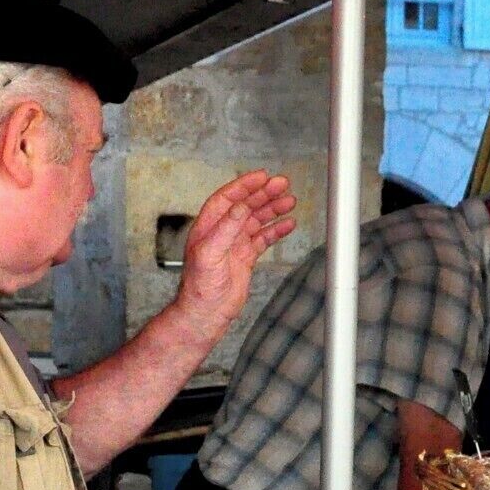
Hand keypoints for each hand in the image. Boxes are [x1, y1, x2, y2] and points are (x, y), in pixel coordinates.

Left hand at [175, 171, 297, 332]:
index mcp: (209, 226)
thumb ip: (225, 228)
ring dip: (273, 210)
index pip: (228, 198)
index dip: (244, 185)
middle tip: (282, 184)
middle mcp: (222, 232)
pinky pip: (263, 239)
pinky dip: (276, 231)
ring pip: (257, 220)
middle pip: (246, 205)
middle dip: (264, 194)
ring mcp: (235, 244)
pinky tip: (288, 224)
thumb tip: (240, 206)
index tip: (262, 177)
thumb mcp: (209, 253)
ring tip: (290, 200)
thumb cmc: (200, 287)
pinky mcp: (246, 258)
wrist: (206, 313)